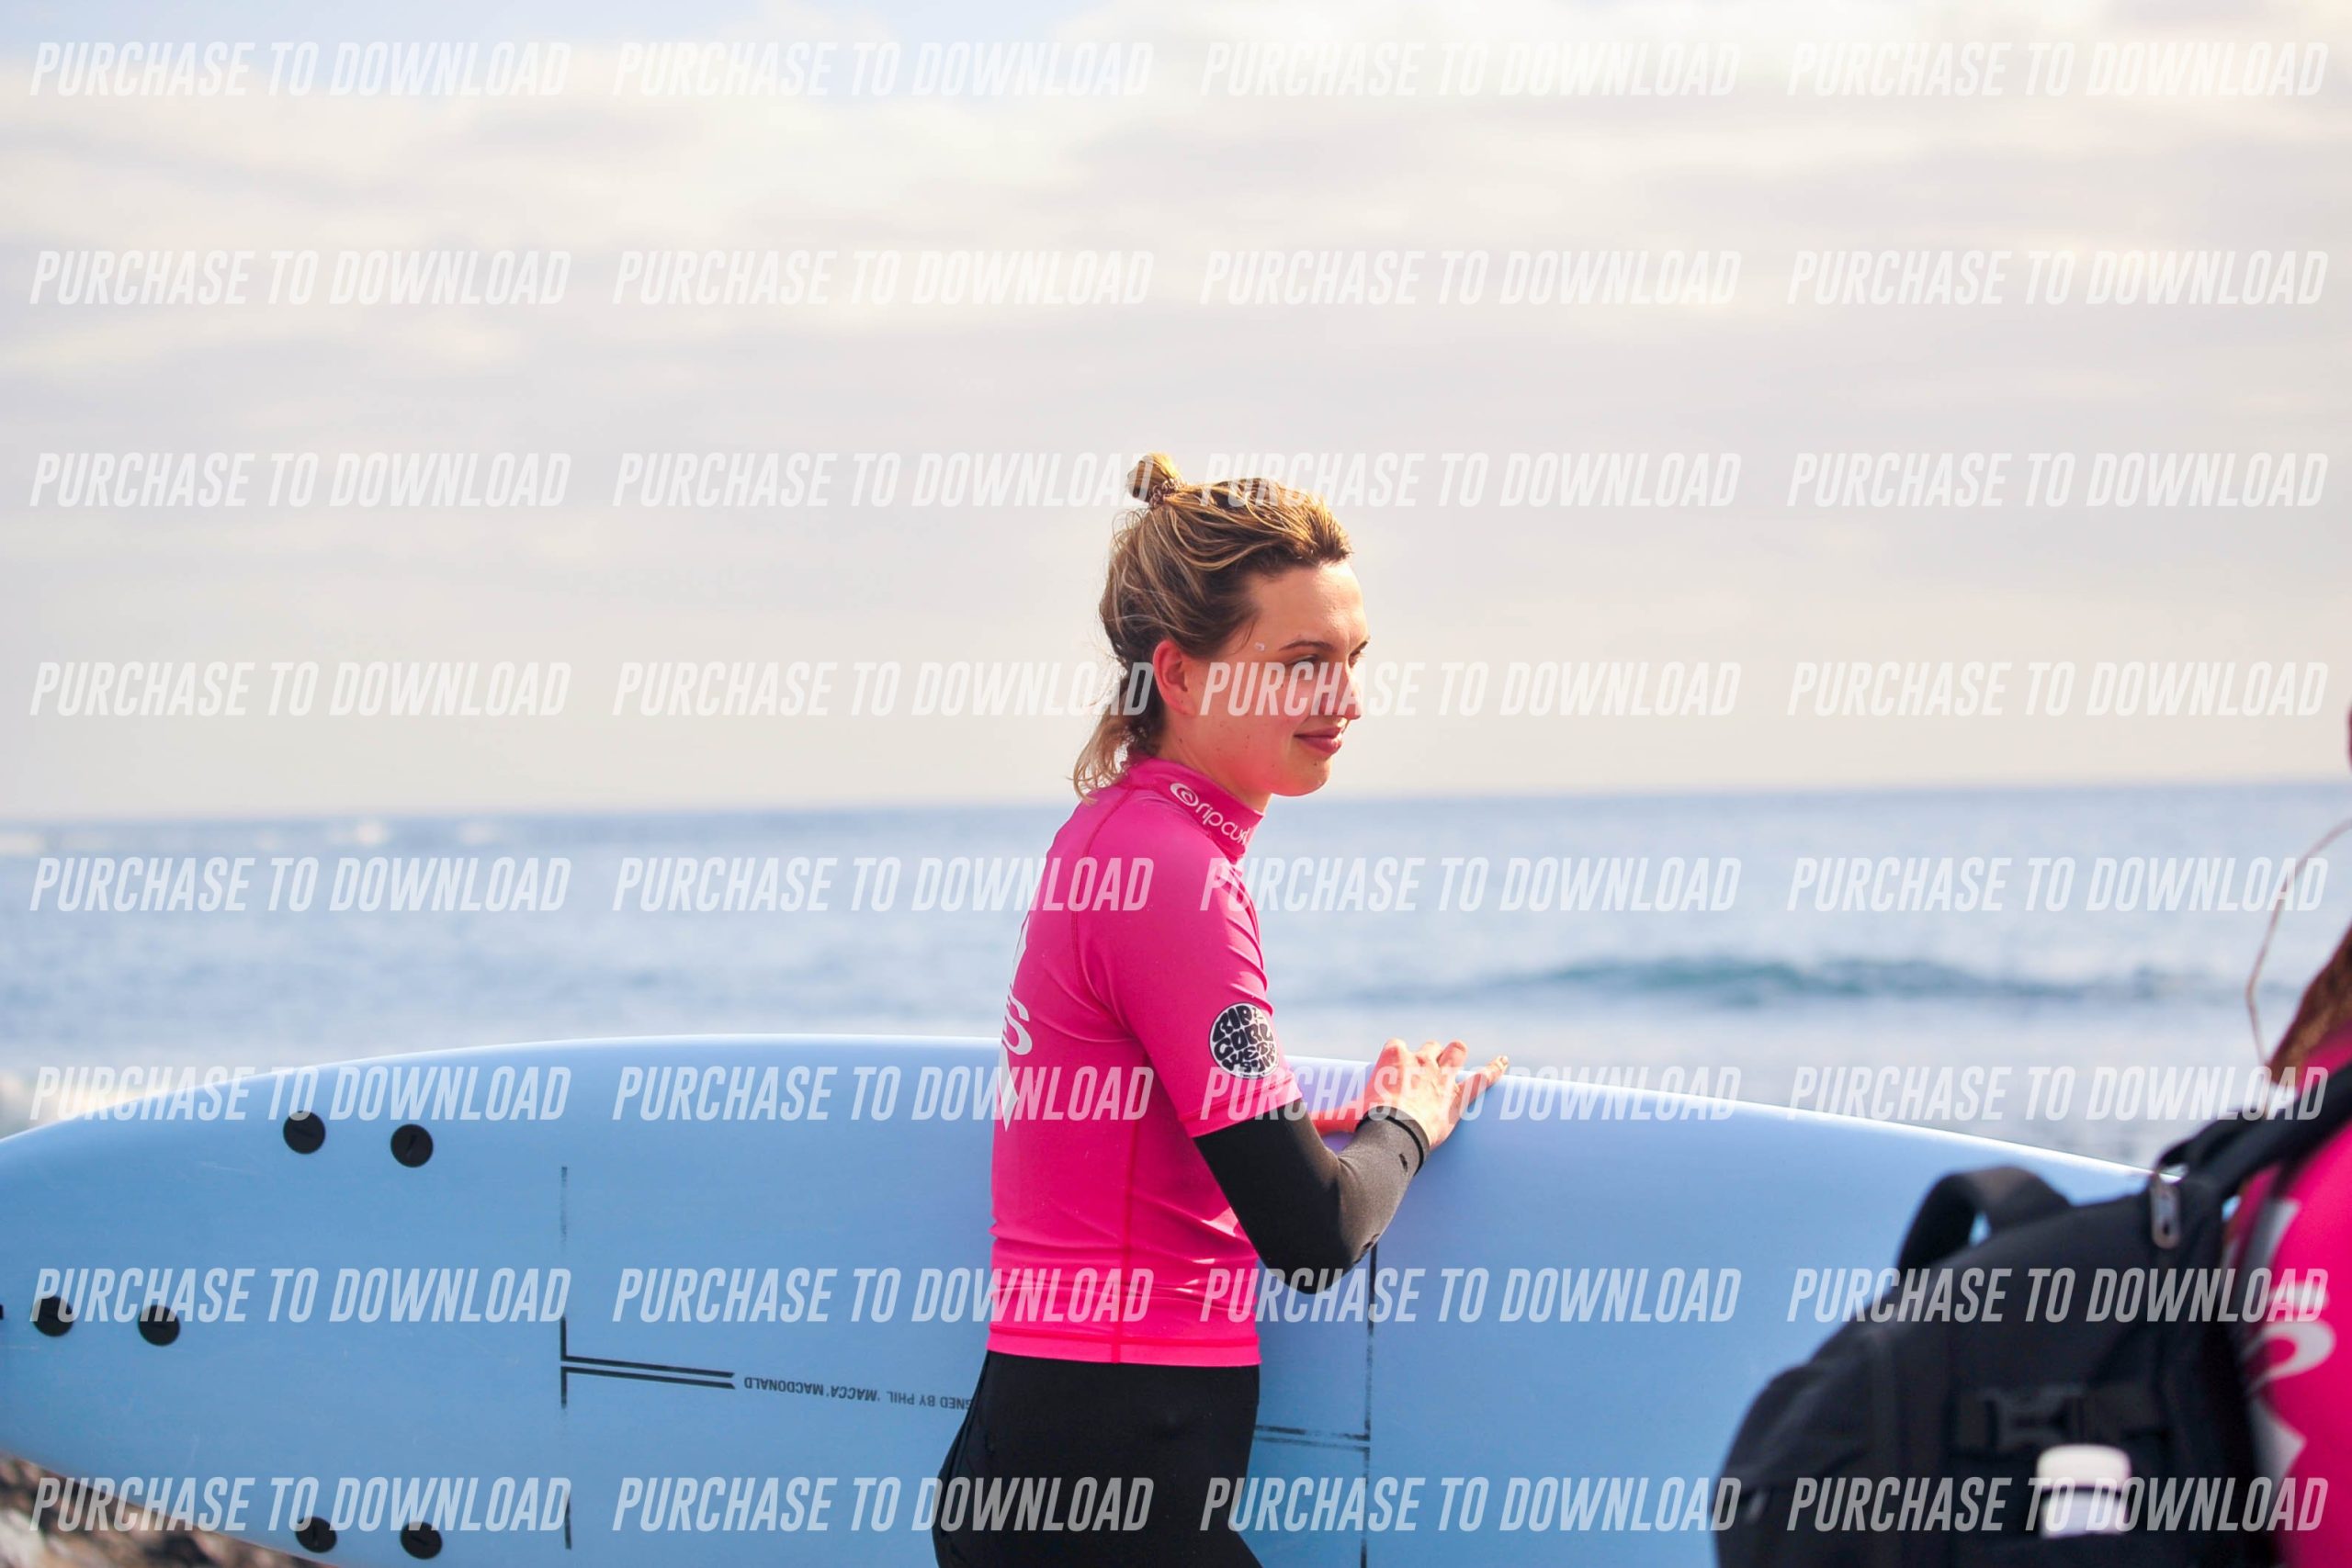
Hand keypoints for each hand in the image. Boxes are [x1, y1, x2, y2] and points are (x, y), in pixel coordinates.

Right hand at [1321, 1038, 1506, 1150]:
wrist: (1396, 1138)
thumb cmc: (1368, 1125)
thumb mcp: (1341, 1117)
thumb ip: (1317, 1119)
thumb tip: (1281, 1122)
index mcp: (1392, 1060)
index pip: (1397, 1046)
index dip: (1396, 1057)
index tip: (1392, 1069)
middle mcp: (1420, 1061)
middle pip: (1428, 1048)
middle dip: (1427, 1056)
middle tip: (1423, 1073)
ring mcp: (1443, 1076)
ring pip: (1455, 1052)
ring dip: (1456, 1055)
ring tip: (1457, 1057)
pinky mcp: (1461, 1096)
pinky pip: (1483, 1078)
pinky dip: (1494, 1070)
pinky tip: (1503, 1063)